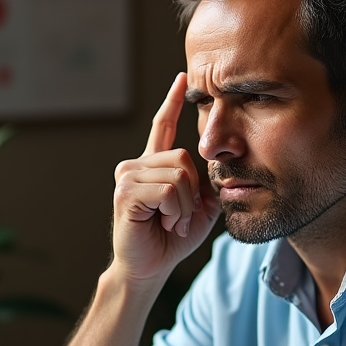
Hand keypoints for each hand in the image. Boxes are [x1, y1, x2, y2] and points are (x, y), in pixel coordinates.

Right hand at [111, 74, 220, 284]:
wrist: (151, 267)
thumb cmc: (173, 238)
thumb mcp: (201, 206)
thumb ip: (209, 182)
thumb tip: (220, 161)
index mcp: (152, 165)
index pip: (162, 126)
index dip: (173, 101)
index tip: (183, 78)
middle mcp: (136, 165)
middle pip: (184, 157)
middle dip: (193, 192)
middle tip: (180, 218)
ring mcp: (128, 177)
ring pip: (179, 175)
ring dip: (185, 206)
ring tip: (172, 222)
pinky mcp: (126, 193)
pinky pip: (169, 191)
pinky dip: (175, 211)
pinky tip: (164, 223)